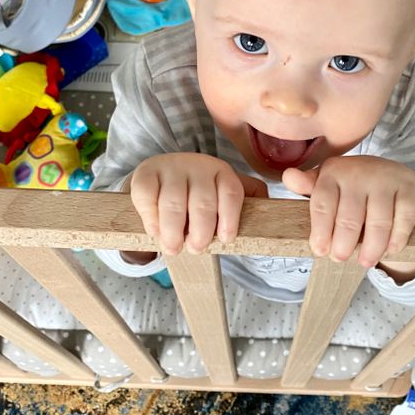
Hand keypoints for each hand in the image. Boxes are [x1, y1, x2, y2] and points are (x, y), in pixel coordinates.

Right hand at [129, 153, 267, 255]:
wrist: (161, 177)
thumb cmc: (199, 192)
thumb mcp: (224, 192)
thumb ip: (248, 199)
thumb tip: (269, 210)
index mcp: (222, 172)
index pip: (231, 193)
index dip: (230, 219)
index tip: (225, 240)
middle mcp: (198, 165)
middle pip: (203, 202)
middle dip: (201, 231)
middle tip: (196, 249)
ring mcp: (171, 168)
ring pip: (174, 202)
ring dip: (174, 230)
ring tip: (174, 247)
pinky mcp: (145, 174)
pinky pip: (147, 196)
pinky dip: (151, 218)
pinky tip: (155, 231)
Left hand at [283, 155, 414, 271]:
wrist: (392, 176)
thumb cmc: (350, 188)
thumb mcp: (326, 185)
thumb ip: (306, 186)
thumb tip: (288, 176)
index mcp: (333, 171)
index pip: (323, 204)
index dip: (320, 231)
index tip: (320, 251)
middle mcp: (359, 171)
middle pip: (349, 216)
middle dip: (343, 243)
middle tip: (340, 258)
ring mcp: (386, 179)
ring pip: (378, 221)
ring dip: (371, 247)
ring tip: (365, 261)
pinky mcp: (409, 188)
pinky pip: (404, 219)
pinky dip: (396, 239)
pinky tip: (390, 250)